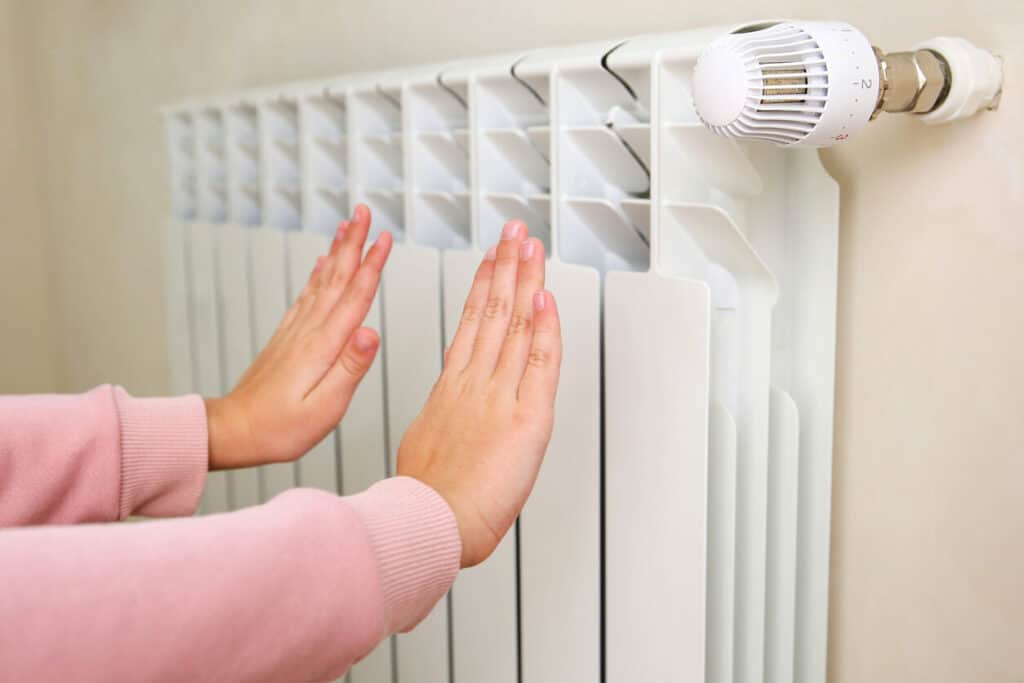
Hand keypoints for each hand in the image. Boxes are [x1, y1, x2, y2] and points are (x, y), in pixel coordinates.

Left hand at [205, 205, 391, 470]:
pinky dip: (317, 275)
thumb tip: (371, 332)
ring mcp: (296, 332)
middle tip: (363, 212)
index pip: (355, 298)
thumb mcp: (324, 407)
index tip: (385, 238)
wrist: (235, 430)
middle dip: (353, 244)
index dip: (372, 266)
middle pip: (337, 278)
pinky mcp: (287, 338)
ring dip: (337, 252)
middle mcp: (309, 331)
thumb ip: (349, 368)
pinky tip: (322, 264)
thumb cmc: (280, 427)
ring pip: (322, 282)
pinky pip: (306, 296)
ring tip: (346, 226)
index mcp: (323, 346)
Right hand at [397, 220, 561, 566]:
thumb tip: (448, 409)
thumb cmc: (426, 501)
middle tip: (514, 234)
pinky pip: (539, 362)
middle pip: (493, 313)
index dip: (484, 289)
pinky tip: (545, 296)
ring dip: (524, 281)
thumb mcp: (425, 445)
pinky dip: (544, 327)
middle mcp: (474, 384)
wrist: (430, 524)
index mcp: (451, 391)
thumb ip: (442, 416)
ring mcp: (498, 396)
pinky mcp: (526, 417)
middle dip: (505, 268)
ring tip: (529, 246)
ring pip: (514, 326)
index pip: (471, 326)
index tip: (491, 261)